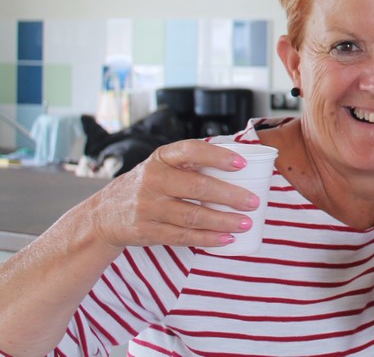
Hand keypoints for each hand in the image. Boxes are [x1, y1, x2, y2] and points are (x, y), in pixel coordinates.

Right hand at [88, 138, 262, 250]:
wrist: (103, 214)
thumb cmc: (147, 185)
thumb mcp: (162, 165)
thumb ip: (191, 164)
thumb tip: (241, 163)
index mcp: (162, 158)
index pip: (191, 151)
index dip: (217, 156)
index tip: (241, 164)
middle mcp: (153, 180)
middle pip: (197, 187)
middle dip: (229, 195)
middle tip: (254, 202)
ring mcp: (148, 207)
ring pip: (192, 215)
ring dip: (223, 220)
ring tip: (246, 223)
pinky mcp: (146, 231)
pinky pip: (182, 236)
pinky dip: (207, 238)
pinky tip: (226, 238)